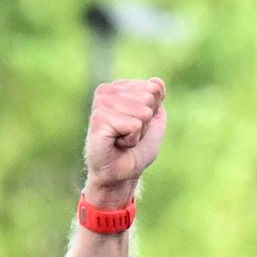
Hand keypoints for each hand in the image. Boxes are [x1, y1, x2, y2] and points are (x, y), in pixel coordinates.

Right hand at [83, 77, 167, 206]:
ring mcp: (101, 103)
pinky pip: (134, 125)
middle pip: (149, 98)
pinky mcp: (99, 118)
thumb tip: (157, 82)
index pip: (154, 88)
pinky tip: (117, 143)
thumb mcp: (153, 120)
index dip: (153, 112)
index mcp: (119, 87)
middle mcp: (107, 91)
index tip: (137, 125)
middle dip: (146, 122)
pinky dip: (131, 139)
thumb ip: (157, 99)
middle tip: (129, 134)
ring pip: (143, 112)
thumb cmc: (136, 149)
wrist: (121, 174)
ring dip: (138, 132)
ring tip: (123, 139)